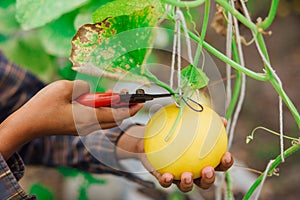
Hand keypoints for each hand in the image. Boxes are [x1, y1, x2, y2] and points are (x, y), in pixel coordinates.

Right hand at [0, 80, 142, 158]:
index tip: (140, 101)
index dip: (130, 108)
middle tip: (133, 97)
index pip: (117, 114)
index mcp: (88, 117)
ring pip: (108, 120)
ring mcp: (85, 129)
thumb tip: (90, 90)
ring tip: (117, 96)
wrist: (29, 124)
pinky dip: (105, 111)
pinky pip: (99, 120)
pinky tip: (102, 100)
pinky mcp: (80, 128)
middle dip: (127, 108)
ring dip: (115, 109)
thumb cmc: (44, 106)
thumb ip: (83, 87)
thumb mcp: (64, 88)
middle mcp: (89, 126)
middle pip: (116, 119)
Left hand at [117, 125, 232, 191]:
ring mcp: (178, 176)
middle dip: (209, 178)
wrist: (152, 134)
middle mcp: (193, 170)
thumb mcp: (188, 120)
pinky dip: (167, 180)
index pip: (219, 163)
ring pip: (187, 186)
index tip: (226, 155)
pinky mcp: (164, 178)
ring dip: (188, 183)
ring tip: (187, 175)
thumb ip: (204, 120)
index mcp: (203, 158)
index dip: (226, 162)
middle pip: (205, 180)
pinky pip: (166, 182)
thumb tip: (222, 119)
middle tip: (208, 170)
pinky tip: (167, 175)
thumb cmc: (175, 127)